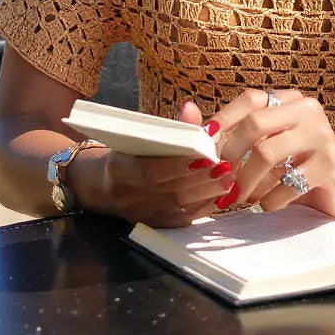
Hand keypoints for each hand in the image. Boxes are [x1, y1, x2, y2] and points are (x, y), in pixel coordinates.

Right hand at [94, 100, 231, 226]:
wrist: (104, 184)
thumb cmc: (129, 152)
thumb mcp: (141, 135)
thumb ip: (170, 125)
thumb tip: (191, 109)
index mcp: (119, 168)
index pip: (150, 171)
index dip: (178, 166)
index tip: (205, 156)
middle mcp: (128, 195)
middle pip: (170, 191)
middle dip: (202, 179)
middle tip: (227, 167)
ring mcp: (141, 214)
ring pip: (179, 206)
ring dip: (208, 192)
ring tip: (230, 178)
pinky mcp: (154, 224)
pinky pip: (183, 218)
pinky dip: (204, 205)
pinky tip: (220, 193)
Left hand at [209, 89, 334, 218]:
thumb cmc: (299, 163)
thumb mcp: (267, 144)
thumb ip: (230, 130)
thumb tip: (186, 112)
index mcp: (290, 99)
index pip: (250, 98)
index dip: (223, 120)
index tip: (205, 145)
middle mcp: (307, 110)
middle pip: (255, 123)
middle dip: (230, 154)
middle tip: (220, 176)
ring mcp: (322, 136)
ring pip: (267, 153)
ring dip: (245, 181)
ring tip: (239, 195)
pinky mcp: (331, 165)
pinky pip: (287, 183)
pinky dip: (269, 199)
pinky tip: (267, 204)